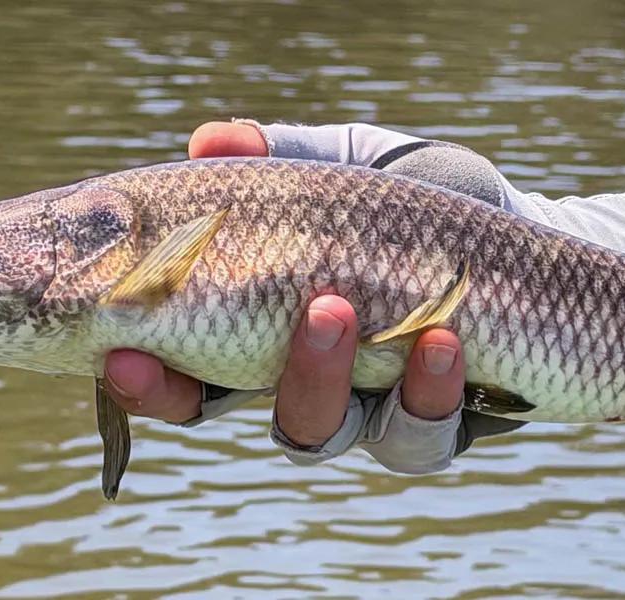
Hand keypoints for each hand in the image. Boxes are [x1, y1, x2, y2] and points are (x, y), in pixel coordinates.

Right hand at [103, 122, 464, 448]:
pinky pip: (414, 435)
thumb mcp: (340, 166)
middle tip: (212, 322)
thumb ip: (277, 158)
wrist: (505, 231)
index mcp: (257, 329)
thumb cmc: (408, 197)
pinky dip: (423, 388)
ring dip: (317, 377)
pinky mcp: (431, 422)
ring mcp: (363, 408)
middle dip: (209, 394)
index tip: (119, 354)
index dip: (146, 381)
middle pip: (208, 408)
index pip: (182, 374)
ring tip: (337, 306)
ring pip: (318, 432)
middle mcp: (298, 379)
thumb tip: (209, 140)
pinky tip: (441, 337)